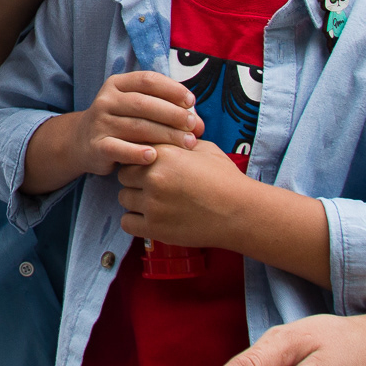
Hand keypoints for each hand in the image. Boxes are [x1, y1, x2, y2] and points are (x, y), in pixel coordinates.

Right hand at [76, 71, 201, 171]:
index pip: (147, 80)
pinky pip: (119, 149)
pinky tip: (154, 156)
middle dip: (173, 114)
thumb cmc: (122, 122)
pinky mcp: (96, 146)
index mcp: (117, 84)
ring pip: (136, 126)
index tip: (192, 102)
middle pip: (143, 104)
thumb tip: (198, 121)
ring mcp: (99, 123)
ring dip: (166, 135)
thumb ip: (164, 108)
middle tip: (195, 126)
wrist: (83, 141)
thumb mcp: (135, 106)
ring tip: (188, 143)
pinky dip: (137, 153)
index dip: (172, 89)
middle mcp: (105, 100)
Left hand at [115, 140, 246, 248]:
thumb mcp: (204, 149)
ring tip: (156, 203)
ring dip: (136, 201)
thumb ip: (178, 142)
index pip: (132, 152)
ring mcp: (153, 204)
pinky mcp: (155, 227)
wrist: (241, 212)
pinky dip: (136, 222)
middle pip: (123, 176)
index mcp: (163, 154)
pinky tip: (151, 219)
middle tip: (154, 187)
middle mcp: (154, 177)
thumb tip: (164, 138)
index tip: (149, 168)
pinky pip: (127, 223)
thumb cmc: (226, 180)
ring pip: (124, 199)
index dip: (140, 161)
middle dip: (135, 180)